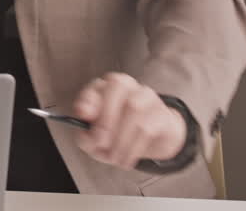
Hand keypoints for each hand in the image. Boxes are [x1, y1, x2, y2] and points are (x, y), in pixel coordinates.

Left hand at [71, 73, 186, 169]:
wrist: (151, 141)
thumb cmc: (116, 135)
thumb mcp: (95, 139)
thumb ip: (85, 134)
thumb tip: (86, 129)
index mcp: (104, 88)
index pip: (96, 85)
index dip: (89, 99)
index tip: (83, 116)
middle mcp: (126, 86)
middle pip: (117, 88)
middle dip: (106, 118)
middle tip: (100, 144)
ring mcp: (146, 96)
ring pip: (134, 107)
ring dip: (120, 138)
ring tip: (113, 158)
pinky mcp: (162, 114)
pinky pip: (148, 127)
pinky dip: (133, 147)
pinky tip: (126, 160)